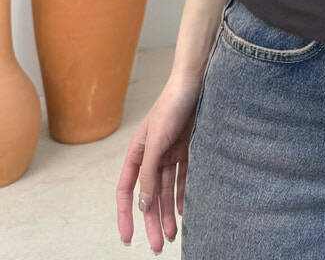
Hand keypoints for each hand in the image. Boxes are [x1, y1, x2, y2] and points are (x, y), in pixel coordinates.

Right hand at [116, 74, 202, 251]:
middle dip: (151, 221)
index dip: (125, 215)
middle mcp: (152, 156)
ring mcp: (170, 153)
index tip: (128, 239)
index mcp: (137, 153)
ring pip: (167, 191)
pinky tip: (185, 212)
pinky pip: (183, 179)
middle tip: (157, 247)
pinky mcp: (187, 149)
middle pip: (149, 196)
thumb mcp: (157, 142)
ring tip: (171, 236)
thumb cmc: (171, 107)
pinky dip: (183, 196)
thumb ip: (149, 174)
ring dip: (168, 213)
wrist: (196, 83)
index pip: (126, 191)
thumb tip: (143, 205)